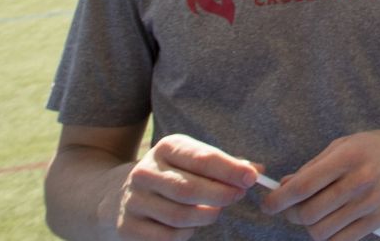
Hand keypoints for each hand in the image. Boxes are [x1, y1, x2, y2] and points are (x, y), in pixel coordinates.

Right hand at [110, 134, 255, 237]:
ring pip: (180, 216)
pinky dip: (186, 233)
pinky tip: (190, 225)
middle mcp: (145, 172)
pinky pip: (167, 236)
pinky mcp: (128, 227)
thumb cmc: (174, 174)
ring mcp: (134, 201)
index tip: (252, 178)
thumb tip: (257, 171)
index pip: (202, 159)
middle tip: (238, 196)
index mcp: (165, 148)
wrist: (122, 193)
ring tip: (215, 211)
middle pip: (190, 189)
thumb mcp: (193, 159)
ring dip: (206, 216)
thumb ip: (225, 165)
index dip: (230, 170)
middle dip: (221, 195)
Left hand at [261, 127, 379, 239]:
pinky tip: (328, 223)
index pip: (303, 187)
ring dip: (308, 226)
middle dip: (290, 214)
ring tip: (312, 214)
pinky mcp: (377, 221)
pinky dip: (327, 236)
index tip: (269, 205)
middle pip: (308, 213)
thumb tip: (284, 187)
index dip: (278, 200)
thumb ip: (312, 166)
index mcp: (347, 157)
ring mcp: (369, 204)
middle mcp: (359, 181)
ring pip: (321, 231)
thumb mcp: (343, 145)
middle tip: (289, 209)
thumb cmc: (373, 148)